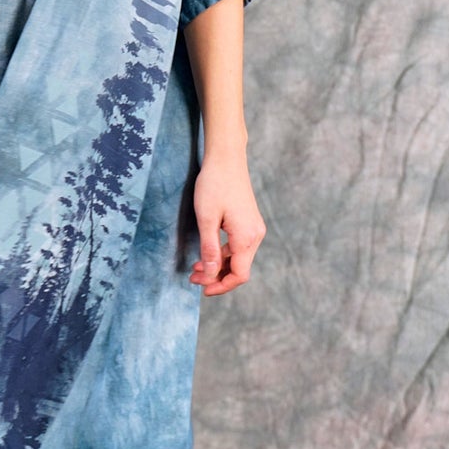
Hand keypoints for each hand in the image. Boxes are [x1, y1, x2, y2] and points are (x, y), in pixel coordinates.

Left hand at [188, 151, 265, 294]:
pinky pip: (238, 246)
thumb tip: (210, 275)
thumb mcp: (206, 219)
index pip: (239, 275)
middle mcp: (255, 235)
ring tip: (196, 267)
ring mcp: (254, 228)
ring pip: (239, 258)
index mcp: (247, 237)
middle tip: (193, 277)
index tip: (202, 288)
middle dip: (217, 277)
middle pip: (240, 269)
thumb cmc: (214, 185)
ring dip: (219, 265)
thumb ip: (209, 249)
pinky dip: (224, 254)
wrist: (226, 159)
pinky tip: (208, 252)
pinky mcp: (249, 222)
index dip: (221, 286)